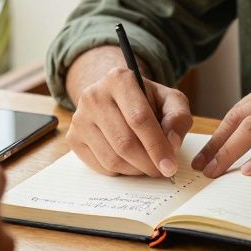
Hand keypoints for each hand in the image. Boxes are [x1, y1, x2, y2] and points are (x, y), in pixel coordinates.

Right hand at [66, 46, 193, 176]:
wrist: (114, 97)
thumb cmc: (146, 100)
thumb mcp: (169, 100)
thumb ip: (178, 117)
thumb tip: (171, 144)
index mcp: (119, 79)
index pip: (139, 119)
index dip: (157, 146)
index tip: (170, 166)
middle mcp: (94, 95)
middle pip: (124, 142)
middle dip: (148, 163)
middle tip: (162, 171)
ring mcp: (79, 117)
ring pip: (112, 159)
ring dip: (135, 170)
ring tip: (147, 164)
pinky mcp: (73, 137)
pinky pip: (100, 166)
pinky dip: (120, 172)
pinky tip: (130, 162)